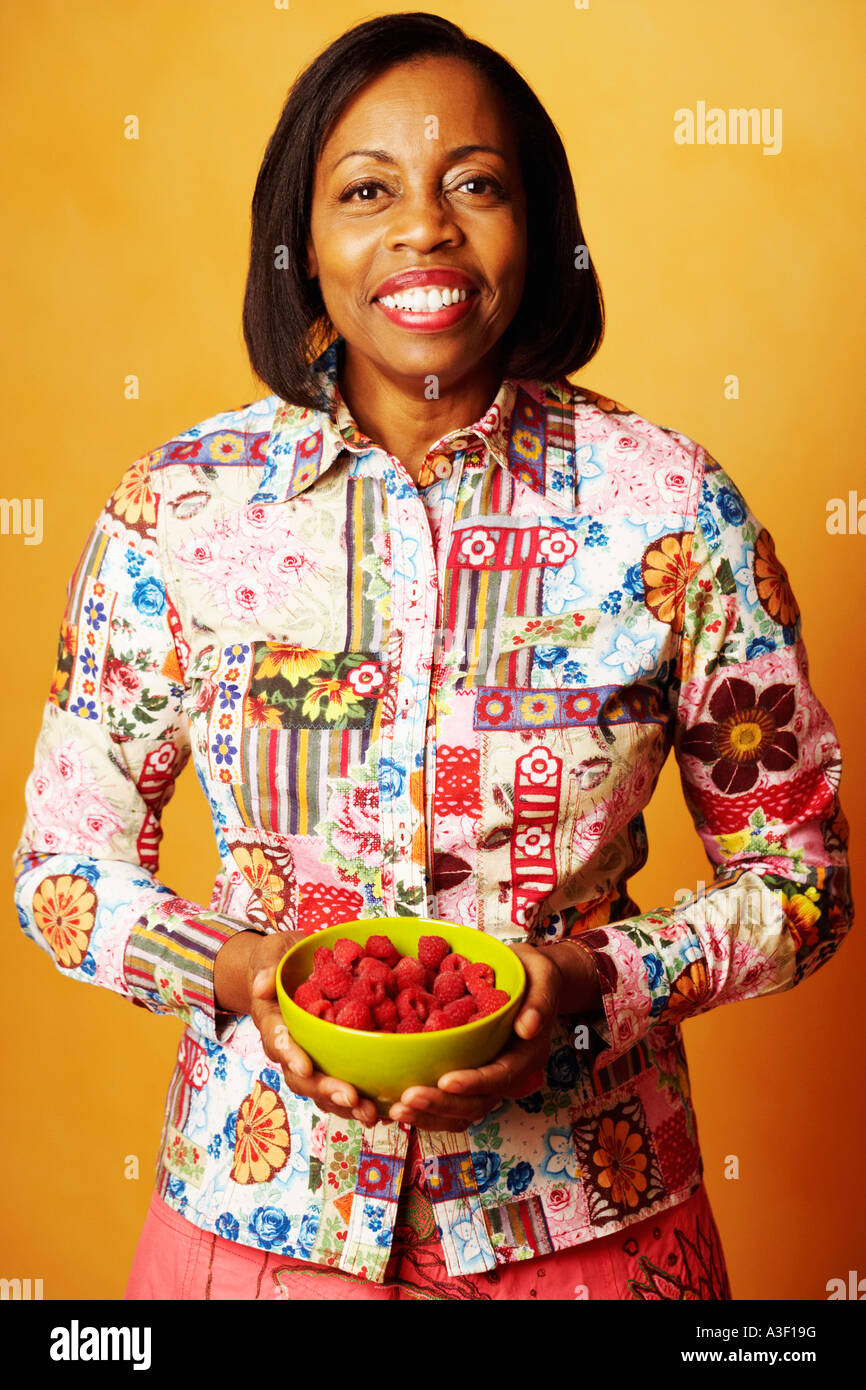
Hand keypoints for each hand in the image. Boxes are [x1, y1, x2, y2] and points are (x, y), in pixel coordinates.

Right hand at [214, 930, 379, 1127]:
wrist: (292, 967)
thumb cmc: (283, 958)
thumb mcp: (273, 951)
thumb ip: (268, 964)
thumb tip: (262, 984)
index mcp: (273, 1020)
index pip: (278, 1040)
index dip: (290, 1054)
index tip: (305, 1066)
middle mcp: (288, 1047)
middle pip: (301, 1076)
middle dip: (324, 1089)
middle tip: (351, 1097)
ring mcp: (308, 1058)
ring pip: (321, 1089)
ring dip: (343, 1105)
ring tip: (370, 1114)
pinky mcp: (329, 1061)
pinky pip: (340, 1085)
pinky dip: (359, 1101)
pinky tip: (383, 1108)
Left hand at [388, 941, 563, 1132]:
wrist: (529, 979)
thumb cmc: (533, 974)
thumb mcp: (544, 976)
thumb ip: (539, 1001)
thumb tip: (527, 1027)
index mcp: (527, 1054)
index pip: (500, 1076)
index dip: (474, 1082)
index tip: (446, 1081)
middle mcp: (508, 1073)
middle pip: (477, 1103)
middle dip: (442, 1105)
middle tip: (406, 1100)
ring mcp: (489, 1078)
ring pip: (462, 1111)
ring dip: (430, 1116)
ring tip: (397, 1110)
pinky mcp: (471, 1075)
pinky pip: (452, 1102)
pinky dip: (428, 1109)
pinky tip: (399, 1104)